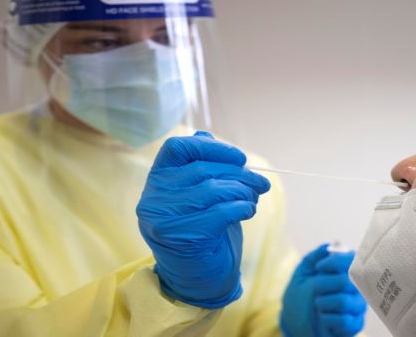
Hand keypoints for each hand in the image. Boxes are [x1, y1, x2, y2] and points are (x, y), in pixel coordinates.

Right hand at [137, 131, 270, 308]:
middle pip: (203, 169)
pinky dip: (241, 208)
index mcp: (156, 180)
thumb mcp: (199, 196)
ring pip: (213, 190)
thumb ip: (199, 167)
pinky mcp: (181, 237)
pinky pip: (220, 212)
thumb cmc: (202, 232)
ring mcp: (164, 218)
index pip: (177, 147)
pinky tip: (248, 211)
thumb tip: (207, 136)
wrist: (197, 279)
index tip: (239, 158)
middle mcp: (154, 197)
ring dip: (243, 192)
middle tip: (261, 183)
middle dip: (239, 174)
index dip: (211, 148)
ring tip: (254, 198)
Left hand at [281, 244, 366, 336]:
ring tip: (317, 305)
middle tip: (315, 290)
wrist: (295, 324)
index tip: (319, 267)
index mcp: (345, 271)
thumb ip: (314, 258)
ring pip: (344, 302)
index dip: (335, 262)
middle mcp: (356, 286)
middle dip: (324, 285)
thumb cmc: (301, 297)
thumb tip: (329, 246)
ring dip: (323, 303)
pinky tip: (323, 318)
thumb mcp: (301, 274)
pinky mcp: (355, 324)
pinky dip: (327, 319)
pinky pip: (345, 321)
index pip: (352, 259)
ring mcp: (357, 306)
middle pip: (347, 281)